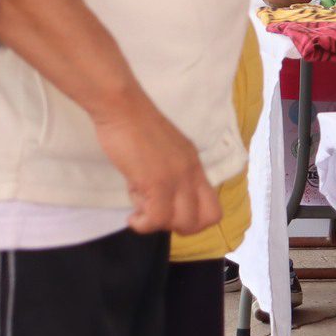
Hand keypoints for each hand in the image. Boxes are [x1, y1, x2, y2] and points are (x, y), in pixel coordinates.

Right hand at [89, 92, 221, 235]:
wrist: (122, 109)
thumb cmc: (134, 127)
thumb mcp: (162, 153)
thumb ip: (167, 175)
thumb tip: (154, 201)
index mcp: (194, 165)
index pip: (213, 208)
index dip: (193, 220)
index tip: (169, 215)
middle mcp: (191, 173)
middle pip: (203, 220)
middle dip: (178, 227)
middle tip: (154, 216)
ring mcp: (176, 178)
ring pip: (183, 222)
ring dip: (159, 225)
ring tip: (140, 211)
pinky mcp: (157, 181)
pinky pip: (158, 218)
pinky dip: (143, 225)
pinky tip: (132, 218)